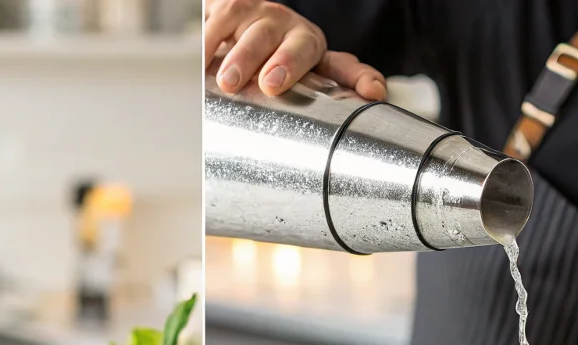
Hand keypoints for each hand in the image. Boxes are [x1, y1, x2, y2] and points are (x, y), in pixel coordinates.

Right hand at [205, 0, 387, 99]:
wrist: (235, 21)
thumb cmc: (268, 55)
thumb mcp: (295, 75)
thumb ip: (326, 88)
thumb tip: (368, 101)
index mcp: (314, 52)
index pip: (345, 66)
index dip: (362, 79)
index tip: (374, 93)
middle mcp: (293, 32)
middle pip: (299, 47)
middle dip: (287, 64)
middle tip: (271, 85)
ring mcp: (263, 17)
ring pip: (256, 34)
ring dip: (242, 57)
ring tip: (229, 82)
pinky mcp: (233, 8)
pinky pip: (220, 23)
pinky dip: (209, 45)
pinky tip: (203, 65)